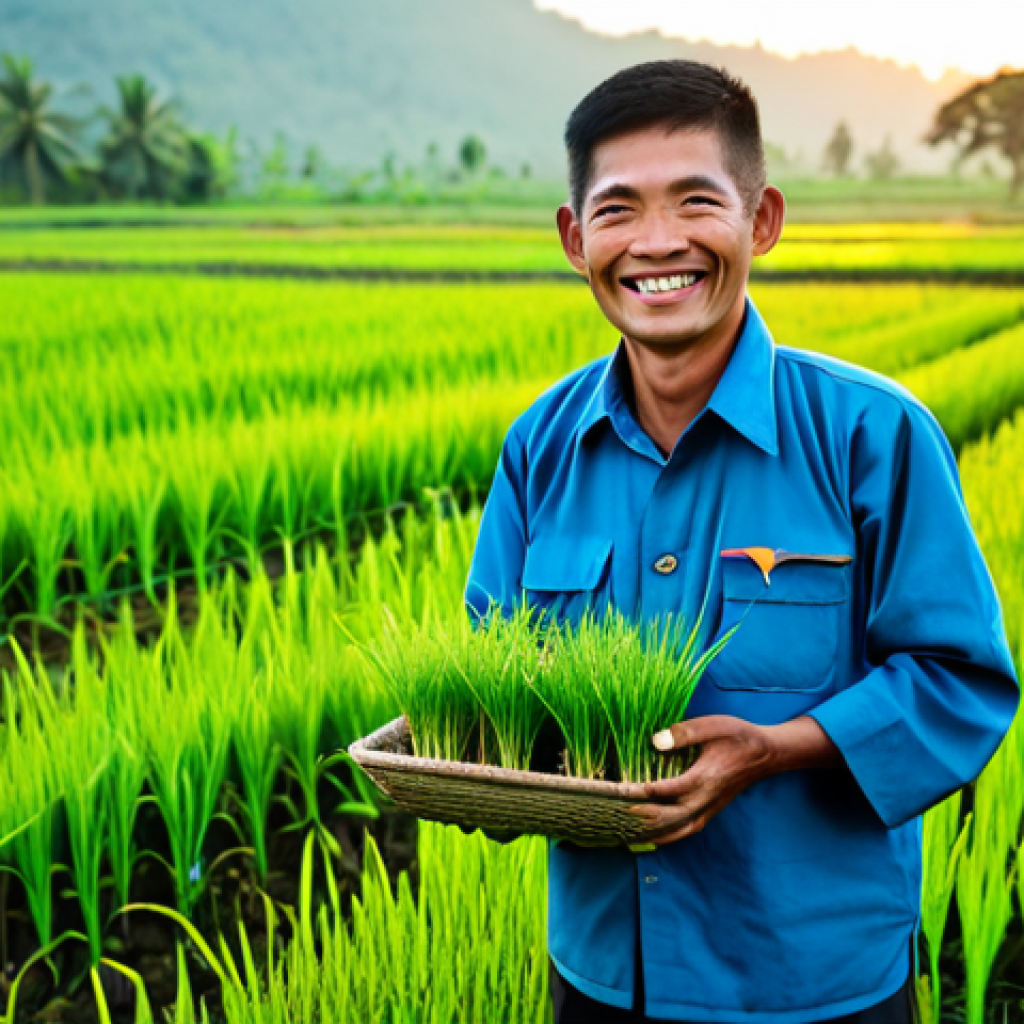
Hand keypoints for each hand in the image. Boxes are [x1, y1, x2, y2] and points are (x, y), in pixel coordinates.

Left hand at [630, 715, 838, 845]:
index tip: (622, 790)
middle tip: (619, 813)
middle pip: (673, 815)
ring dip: (656, 832)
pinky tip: (655, 836)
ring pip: (681, 828)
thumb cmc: (739, 736)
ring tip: (630, 833)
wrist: (768, 753)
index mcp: (707, 777)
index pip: (670, 790)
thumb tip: (656, 741)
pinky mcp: (713, 809)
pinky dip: (671, 835)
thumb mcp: (714, 725)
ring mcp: (711, 806)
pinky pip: (690, 828)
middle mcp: (708, 798)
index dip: (645, 791)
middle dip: (645, 816)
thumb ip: (686, 732)